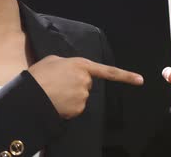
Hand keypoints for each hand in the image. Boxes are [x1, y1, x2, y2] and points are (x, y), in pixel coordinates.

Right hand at [29, 55, 143, 118]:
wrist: (30, 94)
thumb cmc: (39, 74)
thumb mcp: (54, 60)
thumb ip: (68, 64)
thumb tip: (71, 71)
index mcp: (81, 65)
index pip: (108, 72)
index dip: (125, 76)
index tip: (140, 80)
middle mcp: (86, 81)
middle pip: (87, 84)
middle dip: (76, 84)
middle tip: (58, 83)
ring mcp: (83, 96)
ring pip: (81, 97)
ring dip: (71, 95)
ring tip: (54, 91)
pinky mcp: (77, 109)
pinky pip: (75, 108)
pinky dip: (67, 106)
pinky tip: (56, 101)